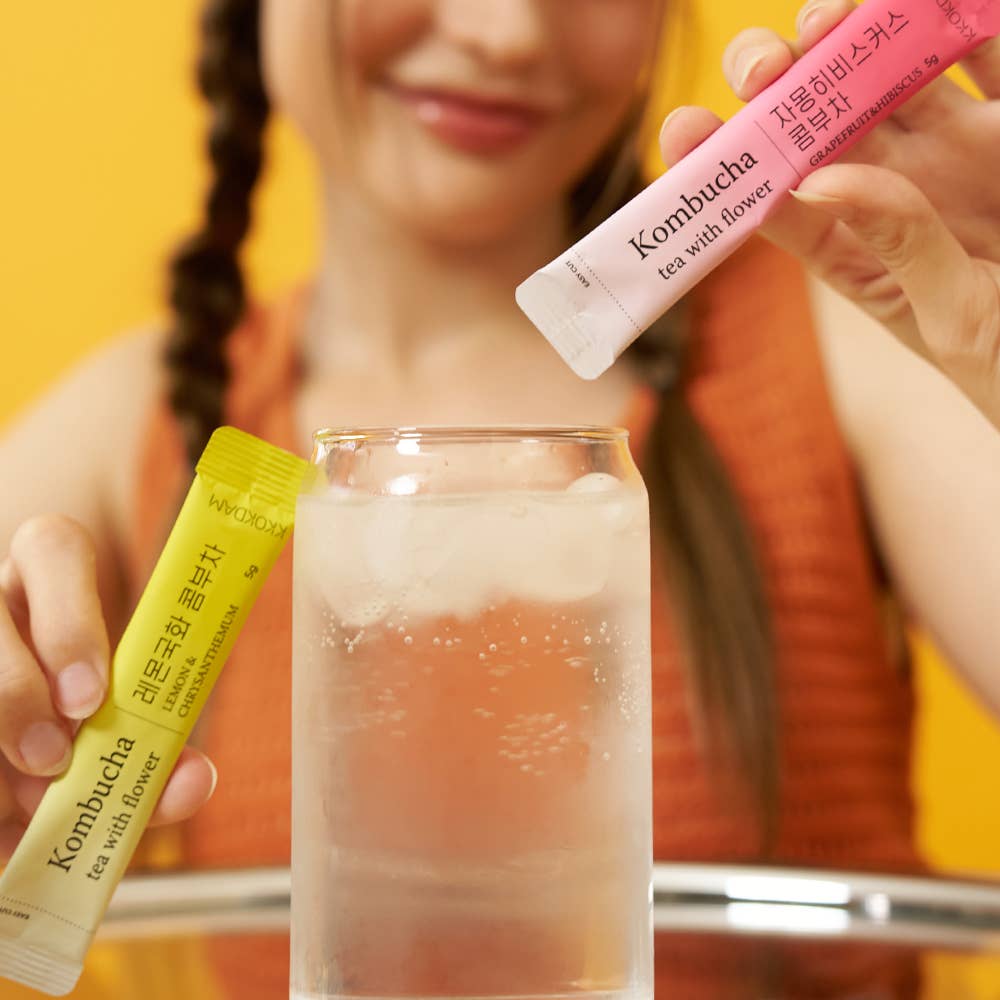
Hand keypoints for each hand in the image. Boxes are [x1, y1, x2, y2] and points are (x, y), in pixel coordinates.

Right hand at [0, 515, 215, 857]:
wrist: (29, 730)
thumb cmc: (90, 713)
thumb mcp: (123, 711)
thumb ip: (157, 740)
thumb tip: (192, 779)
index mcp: (46, 577)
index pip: (52, 546)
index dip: (69, 622)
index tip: (91, 699)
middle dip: (16, 695)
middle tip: (54, 760)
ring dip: (0, 741)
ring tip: (28, 803)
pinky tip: (7, 825)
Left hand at [659, 0, 999, 426]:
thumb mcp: (948, 315)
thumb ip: (895, 244)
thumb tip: (820, 180)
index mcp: (857, 250)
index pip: (778, 201)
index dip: (728, 167)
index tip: (681, 131)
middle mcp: (896, 192)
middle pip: (820, 125)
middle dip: (782, 87)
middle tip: (764, 68)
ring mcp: (955, 153)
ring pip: (888, 77)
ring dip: (851, 42)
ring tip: (824, 23)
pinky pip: (988, 60)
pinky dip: (960, 23)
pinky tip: (921, 2)